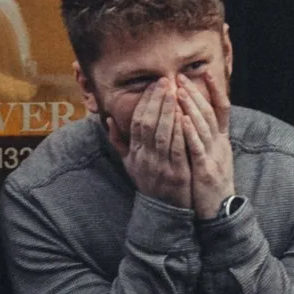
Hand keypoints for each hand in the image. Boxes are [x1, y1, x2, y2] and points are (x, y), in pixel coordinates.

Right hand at [120, 75, 194, 206]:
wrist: (163, 211)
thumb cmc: (148, 182)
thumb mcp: (129, 164)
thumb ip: (118, 142)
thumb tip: (108, 120)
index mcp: (135, 153)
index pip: (138, 122)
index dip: (145, 102)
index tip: (154, 85)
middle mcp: (146, 158)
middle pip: (149, 124)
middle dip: (158, 100)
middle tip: (166, 81)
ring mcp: (161, 166)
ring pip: (163, 134)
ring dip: (169, 111)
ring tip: (176, 92)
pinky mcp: (177, 173)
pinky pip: (178, 149)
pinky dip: (181, 132)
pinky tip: (186, 116)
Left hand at [178, 72, 235, 216]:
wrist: (219, 211)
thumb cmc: (210, 184)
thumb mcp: (211, 157)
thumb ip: (203, 138)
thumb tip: (193, 119)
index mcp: (221, 140)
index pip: (222, 109)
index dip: (215, 90)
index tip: (205, 73)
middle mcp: (220, 145)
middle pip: (210, 113)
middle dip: (195, 93)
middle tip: (180, 77)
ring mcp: (214, 157)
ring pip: (204, 127)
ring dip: (191, 107)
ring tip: (179, 91)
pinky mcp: (206, 170)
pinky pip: (197, 148)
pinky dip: (190, 132)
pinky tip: (182, 119)